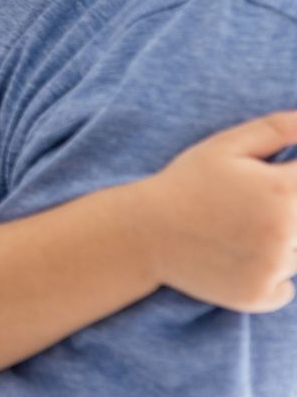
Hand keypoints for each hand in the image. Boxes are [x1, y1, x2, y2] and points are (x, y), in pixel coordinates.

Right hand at [135, 111, 296, 312]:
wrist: (143, 233)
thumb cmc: (185, 183)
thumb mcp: (225, 146)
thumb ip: (277, 129)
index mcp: (281, 191)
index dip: (292, 181)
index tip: (267, 188)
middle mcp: (284, 232)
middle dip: (287, 213)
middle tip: (248, 211)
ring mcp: (272, 268)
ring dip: (281, 245)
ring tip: (240, 232)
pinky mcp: (258, 295)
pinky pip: (286, 289)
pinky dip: (271, 277)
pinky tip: (238, 259)